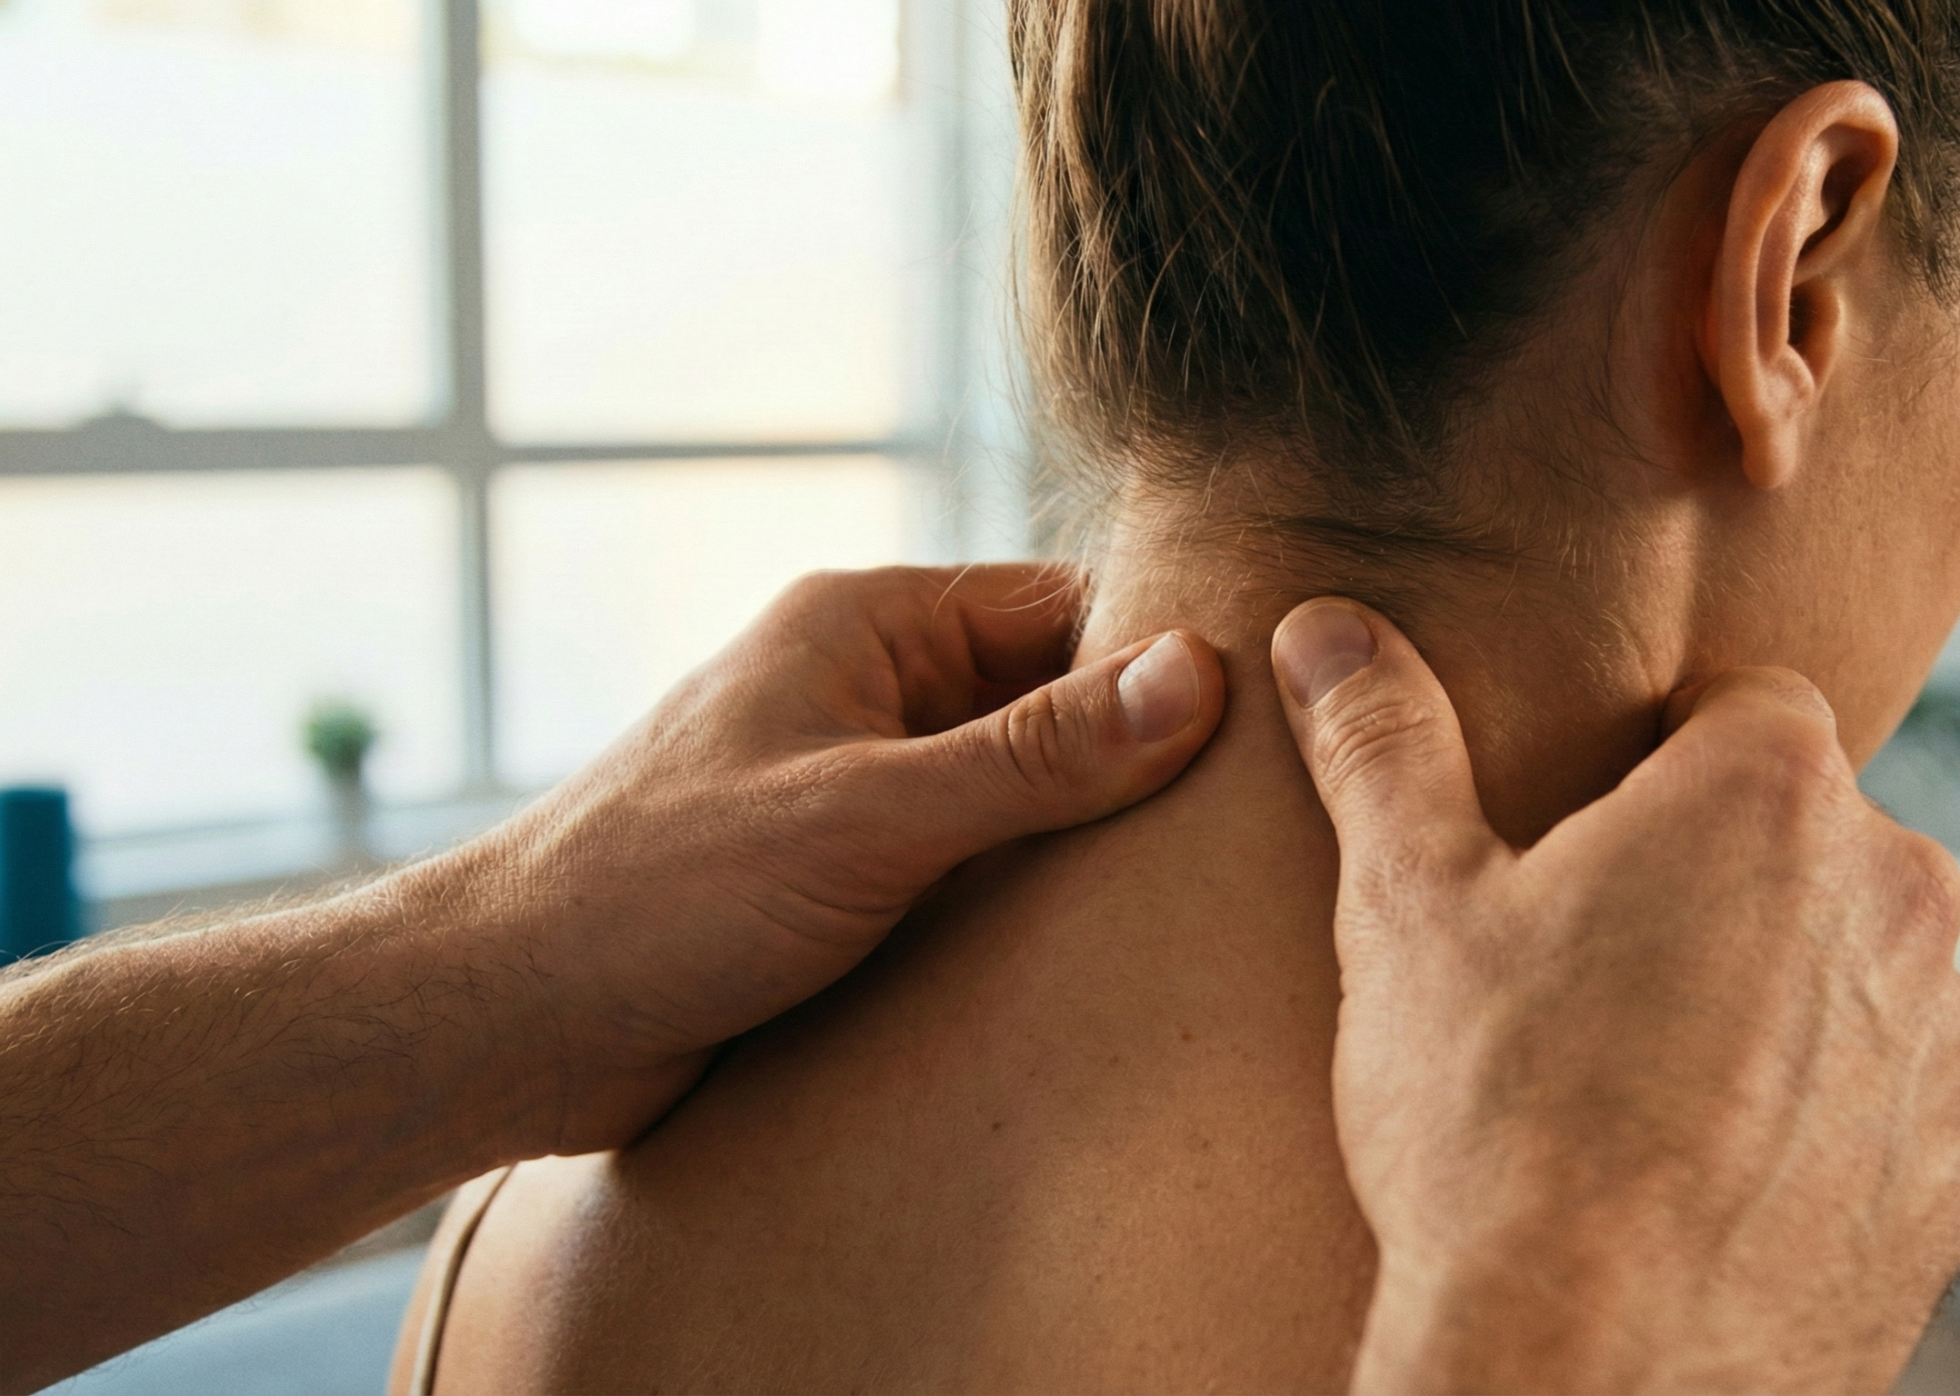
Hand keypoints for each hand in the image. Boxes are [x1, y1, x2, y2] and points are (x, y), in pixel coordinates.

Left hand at [428, 563, 1226, 1153]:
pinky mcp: (845, 890)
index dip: (1162, 661)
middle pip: (1052, 710)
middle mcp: (868, 696)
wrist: (504, 1023)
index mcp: (867, 626)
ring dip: (1077, 858)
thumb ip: (1033, 754)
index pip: (1062, 610)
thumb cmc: (655, 890)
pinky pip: (970, 884)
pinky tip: (1088, 968)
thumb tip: (1196, 675)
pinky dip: (1023, 918)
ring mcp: (858, 795)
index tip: (1261, 731)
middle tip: (1247, 841)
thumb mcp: (867, 814)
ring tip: (1186, 913)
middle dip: (1132, 771)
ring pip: (1017, 806)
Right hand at [1271, 598, 1959, 1394]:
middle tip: (1600, 971)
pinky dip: (1832, 1119)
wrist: (1589, 1376)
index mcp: (1771, 794)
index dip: (1657, 759)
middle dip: (1726, 880)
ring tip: (1655, 1087)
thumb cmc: (1495, 1132)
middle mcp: (1900, 894)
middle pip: (1811, 838)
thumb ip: (1384, 745)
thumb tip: (1328, 631)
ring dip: (1790, 997)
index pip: (1744, 704)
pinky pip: (1899, 1099)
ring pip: (1861, 969)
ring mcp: (1948, 1041)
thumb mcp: (1408, 910)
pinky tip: (1722, 1174)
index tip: (1591, 835)